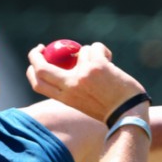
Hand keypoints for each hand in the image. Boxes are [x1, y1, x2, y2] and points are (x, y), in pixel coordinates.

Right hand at [26, 42, 146, 122]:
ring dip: (90, 54)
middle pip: (41, 66)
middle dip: (35, 54)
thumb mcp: (82, 103)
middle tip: (41, 47)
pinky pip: (95, 47)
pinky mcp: (97, 65)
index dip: (32, 70)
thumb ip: (71, 89)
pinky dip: (103, 50)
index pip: (38, 83)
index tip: (35, 61)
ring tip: (103, 66)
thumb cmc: (109, 110)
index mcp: (65, 98)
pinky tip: (110, 60)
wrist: (129, 113)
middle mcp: (70, 85)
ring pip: (79, 51)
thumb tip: (66, 66)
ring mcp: (82, 74)